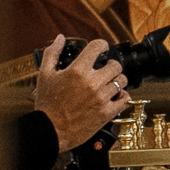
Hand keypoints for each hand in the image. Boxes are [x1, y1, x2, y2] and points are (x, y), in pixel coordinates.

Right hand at [33, 35, 130, 151]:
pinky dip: (122, 96)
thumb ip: (52, 54)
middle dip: (111, 64)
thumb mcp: (44, 75)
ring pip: (122, 81)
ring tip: (110, 83)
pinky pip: (124, 99)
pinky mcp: (106, 113)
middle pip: (115, 65)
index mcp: (77, 71)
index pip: (97, 47)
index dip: (102, 45)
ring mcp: (101, 98)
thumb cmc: (47, 105)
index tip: (103, 48)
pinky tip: (115, 96)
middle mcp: (92, 83)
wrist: (50, 130)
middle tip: (106, 68)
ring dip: (117, 80)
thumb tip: (60, 39)